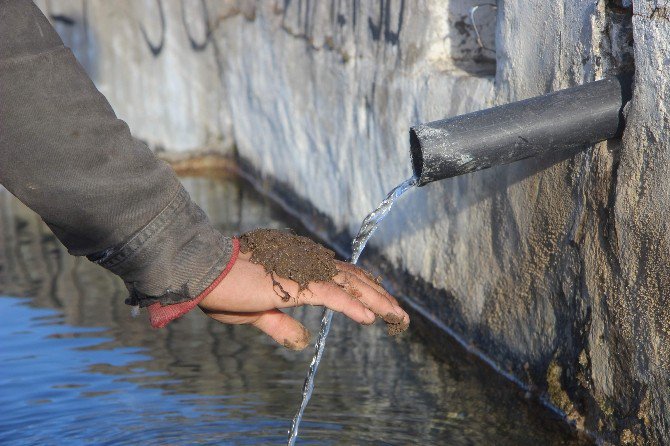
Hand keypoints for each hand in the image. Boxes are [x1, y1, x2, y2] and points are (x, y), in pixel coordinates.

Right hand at [198, 251, 409, 349]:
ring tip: (397, 316)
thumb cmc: (225, 289)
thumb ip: (282, 324)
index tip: (380, 300)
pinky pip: (333, 296)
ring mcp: (303, 271)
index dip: (362, 287)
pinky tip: (372, 318)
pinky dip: (354, 307)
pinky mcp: (296, 284)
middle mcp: (306, 262)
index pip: (339, 275)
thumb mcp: (258, 313)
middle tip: (399, 314)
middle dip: (378, 295)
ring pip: (350, 285)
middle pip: (352, 278)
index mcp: (298, 265)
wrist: (203, 272)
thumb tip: (303, 341)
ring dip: (377, 301)